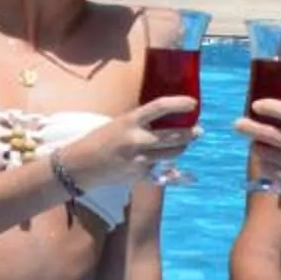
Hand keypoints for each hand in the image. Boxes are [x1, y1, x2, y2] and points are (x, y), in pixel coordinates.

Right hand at [61, 98, 197, 185]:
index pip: (160, 107)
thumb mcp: (121, 122)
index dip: (179, 104)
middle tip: (198, 129)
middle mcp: (136, 140)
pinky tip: (181, 172)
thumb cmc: (103, 139)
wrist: (82, 165)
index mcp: (130, 121)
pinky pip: (163, 174)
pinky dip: (172, 171)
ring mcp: (138, 160)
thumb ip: (143, 122)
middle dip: (190, 133)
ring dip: (182, 148)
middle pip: (173, 135)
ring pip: (172, 154)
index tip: (193, 103)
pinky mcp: (138, 176)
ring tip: (185, 143)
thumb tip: (171, 119)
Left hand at [235, 96, 280, 207]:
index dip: (271, 106)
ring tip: (255, 146)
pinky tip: (265, 165)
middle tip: (238, 124)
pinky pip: (272, 174)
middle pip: (273, 134)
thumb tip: (280, 114)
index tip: (256, 105)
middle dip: (251, 128)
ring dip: (258, 150)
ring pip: (268, 156)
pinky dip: (265, 168)